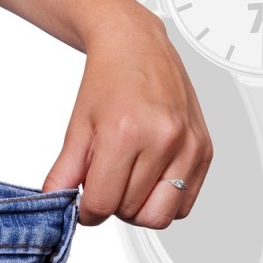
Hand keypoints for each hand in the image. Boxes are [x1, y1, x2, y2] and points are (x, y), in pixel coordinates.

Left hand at [42, 2, 212, 227]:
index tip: (83, 202)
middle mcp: (163, 139)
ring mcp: (189, 145)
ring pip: (161, 215)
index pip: (103, 203)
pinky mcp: (205, 150)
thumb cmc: (108, 80)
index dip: (87, 210)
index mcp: (126, 132)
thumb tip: (56, 203)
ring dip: (139, 208)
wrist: (137, 46)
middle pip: (132, 212)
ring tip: (128, 180)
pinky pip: (185, 204)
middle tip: (106, 180)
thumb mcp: (77, 126)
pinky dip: (164, 201)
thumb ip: (64, 171)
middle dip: (113, 205)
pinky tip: (150, 177)